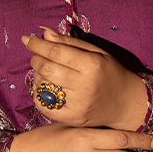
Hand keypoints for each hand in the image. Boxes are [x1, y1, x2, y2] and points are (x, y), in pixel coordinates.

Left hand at [23, 27, 148, 129]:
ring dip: (36, 76)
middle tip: (36, 56)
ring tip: (44, 72)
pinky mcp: (73, 118)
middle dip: (35, 59)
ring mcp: (78, 104)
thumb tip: (44, 33)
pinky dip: (38, 94)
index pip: (56, 51)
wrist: (126, 103)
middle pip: (46, 68)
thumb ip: (70, 43)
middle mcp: (85, 85)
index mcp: (92, 65)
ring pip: (43, 86)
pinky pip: (44, 106)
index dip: (37, 44)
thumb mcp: (96, 53)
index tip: (27, 39)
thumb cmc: (109, 73)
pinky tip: (45, 88)